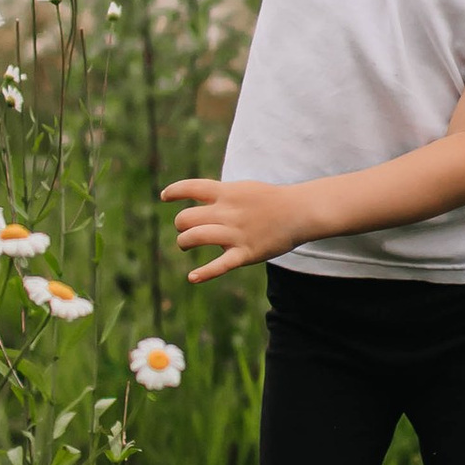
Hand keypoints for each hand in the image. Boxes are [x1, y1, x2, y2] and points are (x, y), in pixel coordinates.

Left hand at [161, 173, 316, 281]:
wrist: (299, 212)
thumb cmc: (270, 200)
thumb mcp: (243, 189)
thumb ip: (220, 195)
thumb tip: (200, 201)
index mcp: (226, 193)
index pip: (191, 187)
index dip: (174, 191)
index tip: (165, 196)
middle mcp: (227, 212)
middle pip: (186, 218)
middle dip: (181, 225)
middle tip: (187, 230)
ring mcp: (235, 234)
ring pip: (194, 238)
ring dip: (184, 243)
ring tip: (187, 245)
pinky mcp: (245, 254)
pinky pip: (220, 265)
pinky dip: (204, 273)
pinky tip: (192, 277)